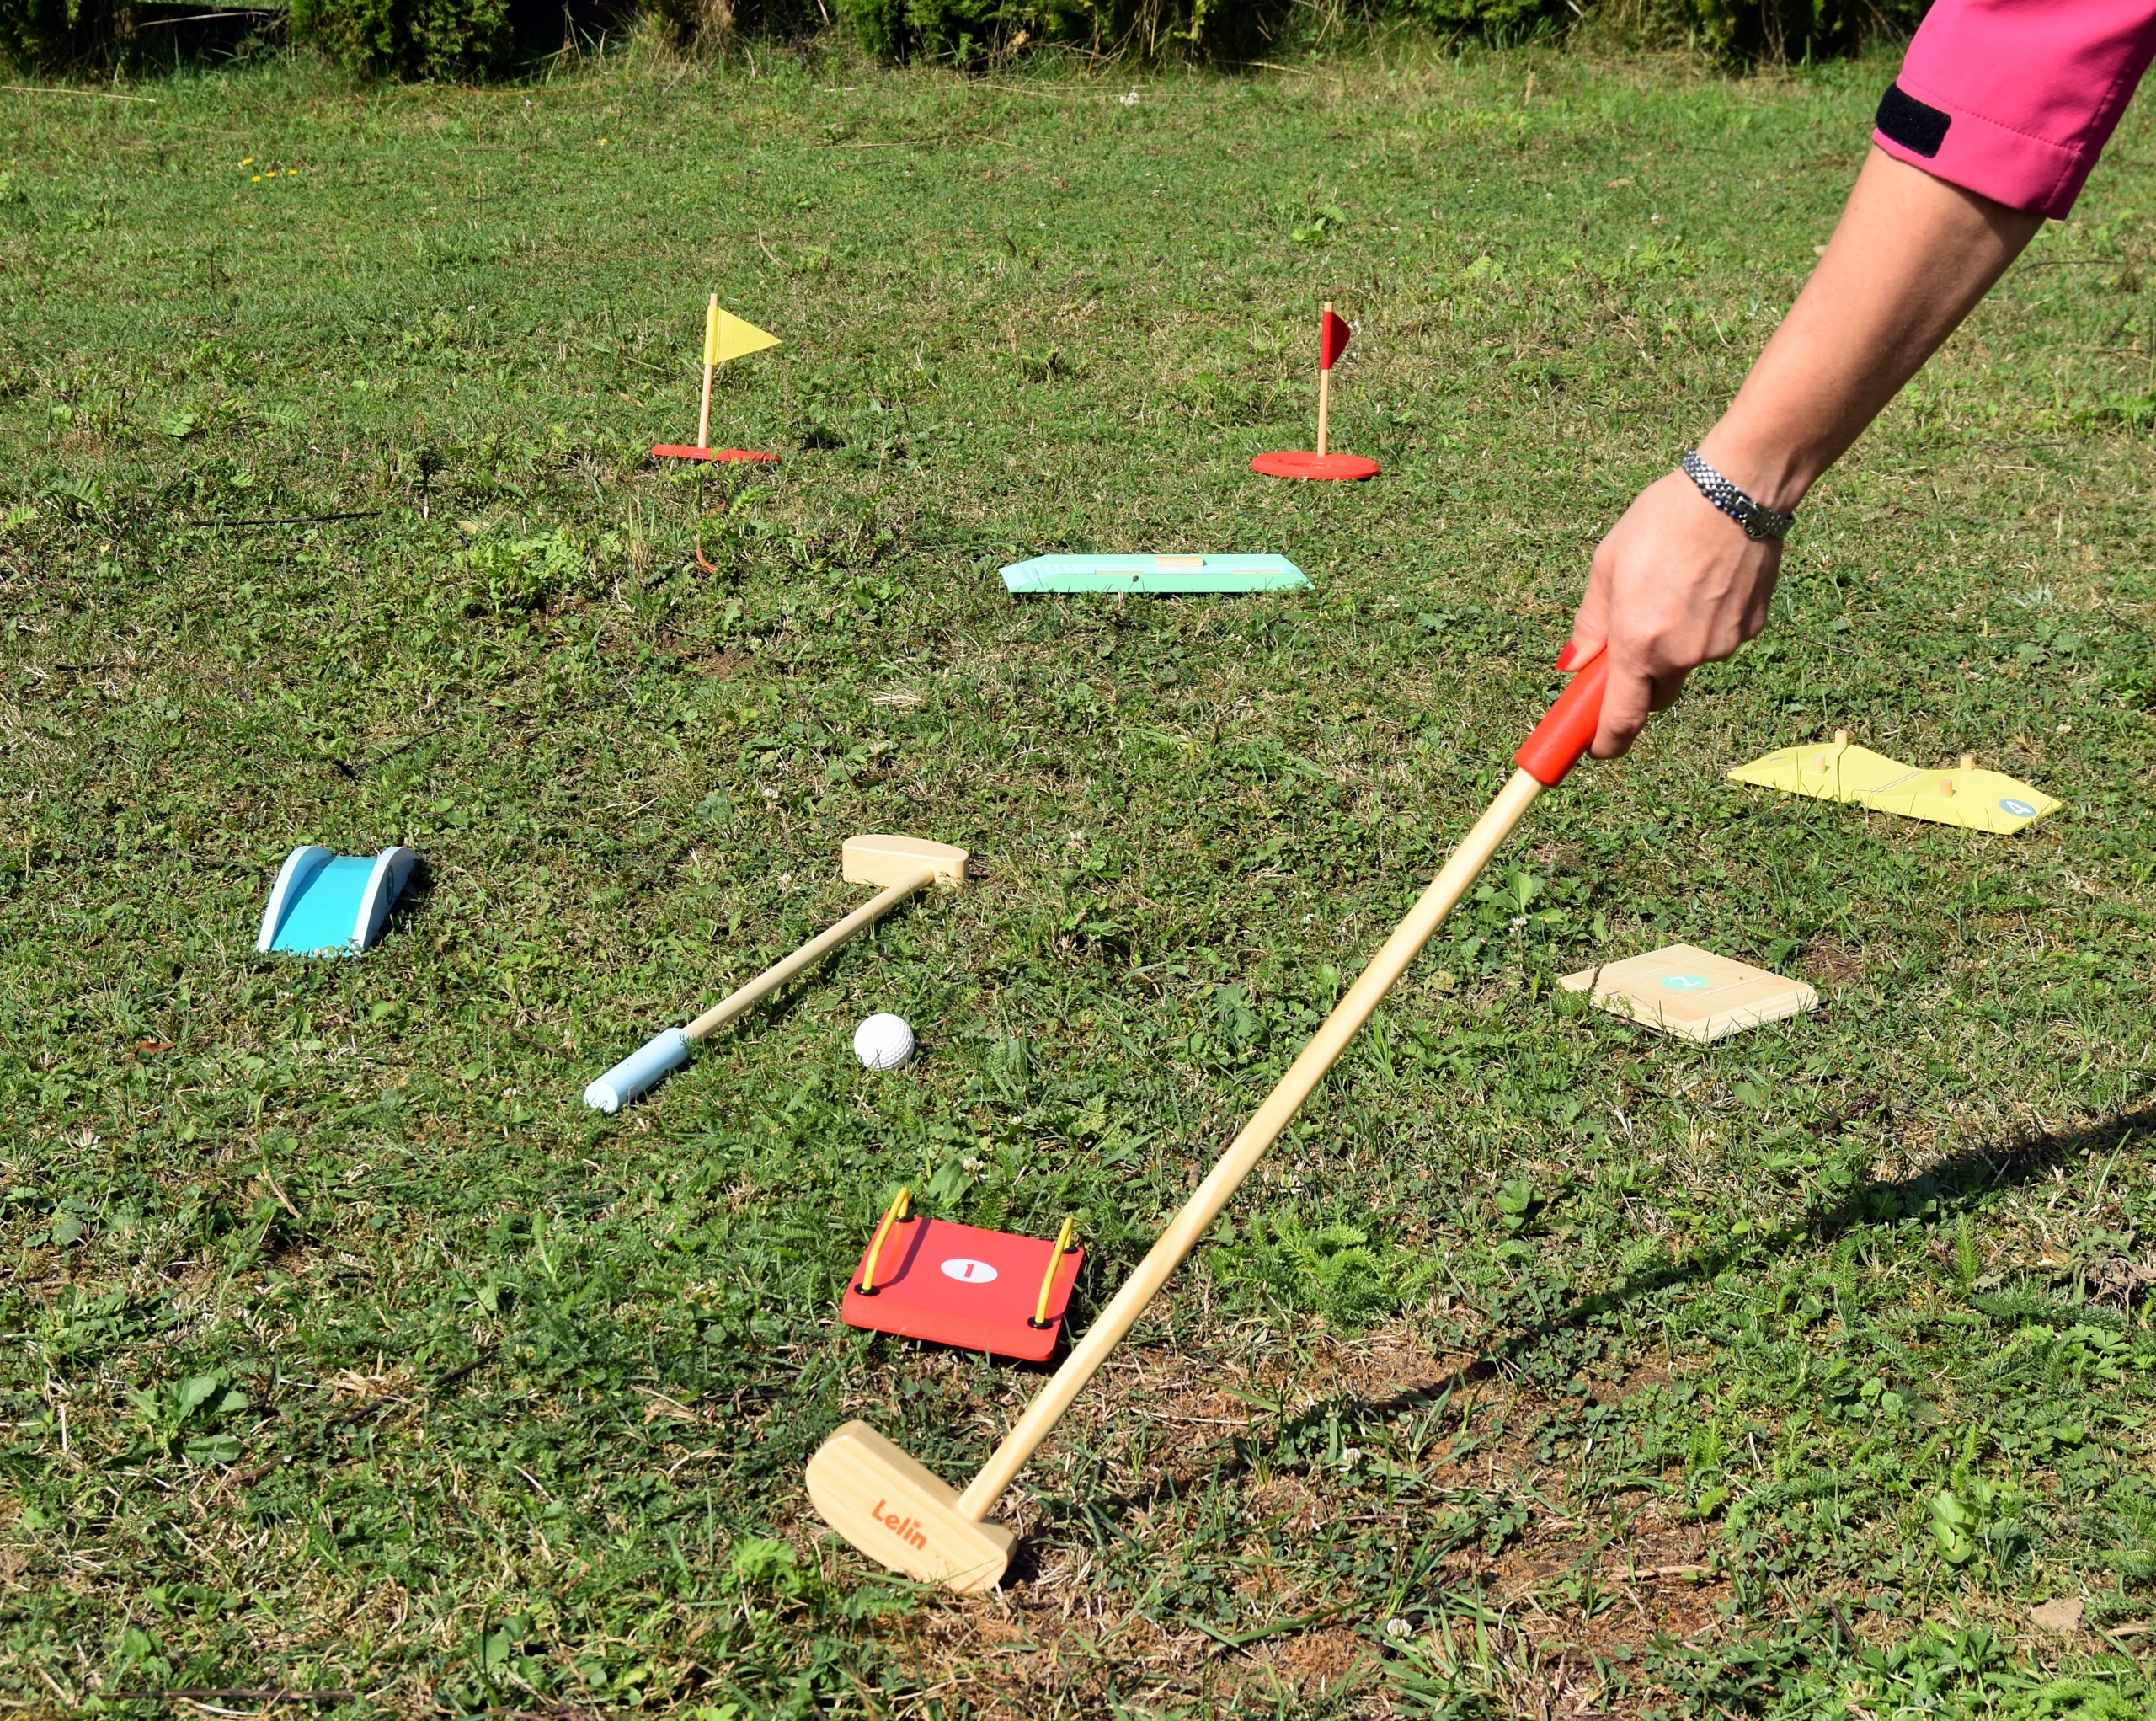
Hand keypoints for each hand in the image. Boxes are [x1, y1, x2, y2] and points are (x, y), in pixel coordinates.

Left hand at [1564, 468, 1781, 758]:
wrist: (1736, 491)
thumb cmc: (1662, 521)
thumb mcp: (1607, 566)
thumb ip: (1590, 624)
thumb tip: (1575, 665)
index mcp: (1637, 645)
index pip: (1620, 722)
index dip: (1604, 744)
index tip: (1593, 749)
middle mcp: (1681, 655)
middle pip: (1655, 696)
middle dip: (1639, 682)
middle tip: (1631, 641)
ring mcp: (1720, 646)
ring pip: (1688, 664)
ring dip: (1675, 645)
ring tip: (1676, 585)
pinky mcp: (1750, 630)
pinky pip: (1717, 641)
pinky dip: (1706, 624)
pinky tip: (1707, 582)